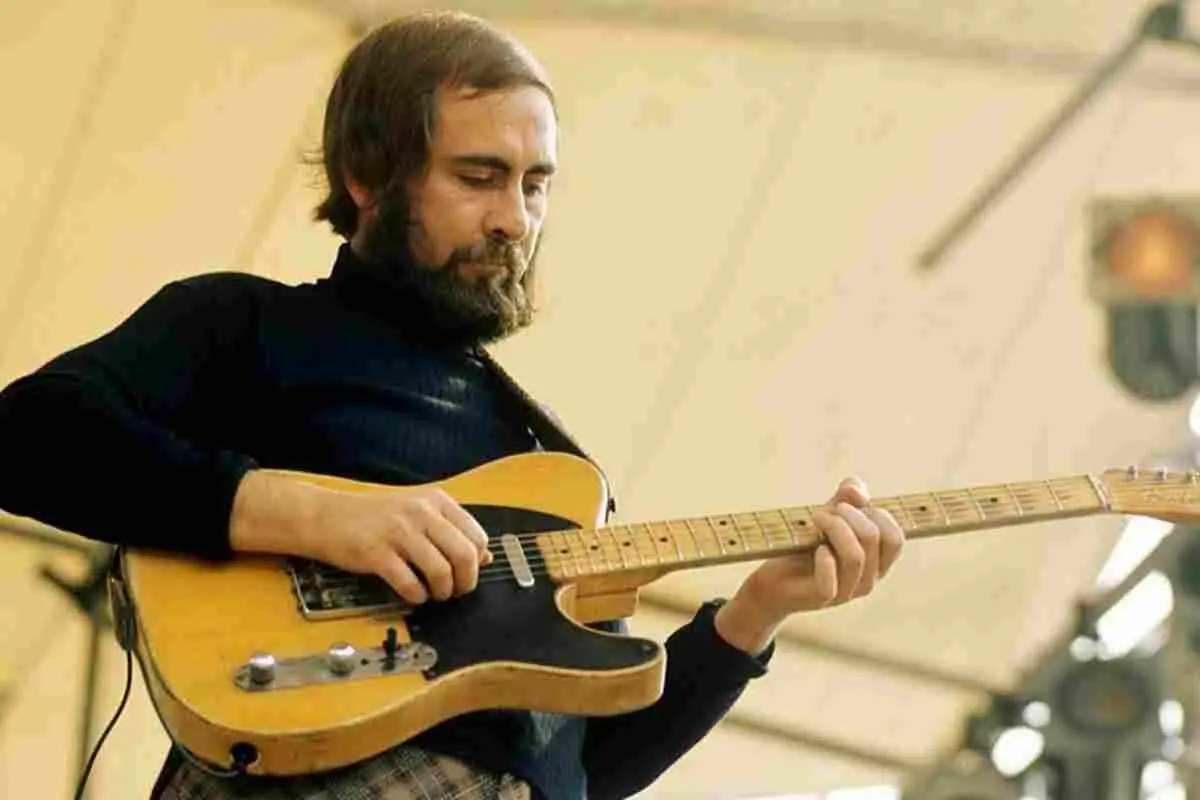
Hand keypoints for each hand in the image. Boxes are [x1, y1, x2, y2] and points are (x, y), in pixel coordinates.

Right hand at [229, 470, 492, 604]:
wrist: (326, 516)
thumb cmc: (374, 517)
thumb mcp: (417, 513)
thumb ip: (450, 531)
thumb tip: (485, 557)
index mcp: (436, 501)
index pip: (476, 536)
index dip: (477, 562)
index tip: (467, 573)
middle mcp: (421, 513)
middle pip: (464, 555)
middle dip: (465, 582)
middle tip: (455, 591)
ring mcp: (398, 532)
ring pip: (441, 572)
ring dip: (442, 592)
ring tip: (434, 594)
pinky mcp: (377, 554)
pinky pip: (410, 584)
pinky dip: (417, 596)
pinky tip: (413, 594)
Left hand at [714, 476, 904, 653]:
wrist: (774, 581)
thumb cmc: (805, 547)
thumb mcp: (828, 516)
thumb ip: (846, 499)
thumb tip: (859, 494)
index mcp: (876, 563)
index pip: (895, 538)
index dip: (876, 514)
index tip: (849, 505)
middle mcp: (867, 580)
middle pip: (875, 539)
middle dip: (850, 515)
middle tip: (825, 511)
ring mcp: (846, 592)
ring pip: (855, 556)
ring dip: (834, 528)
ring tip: (815, 518)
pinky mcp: (822, 599)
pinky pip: (830, 581)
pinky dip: (822, 557)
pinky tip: (813, 547)